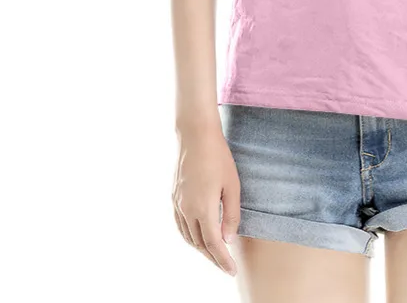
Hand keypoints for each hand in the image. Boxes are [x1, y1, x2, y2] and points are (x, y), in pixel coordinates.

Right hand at [172, 120, 240, 276]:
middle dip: (213, 258)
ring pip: (188, 237)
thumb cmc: (219, 158)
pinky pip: (181, 226)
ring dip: (201, 249)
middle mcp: (187, 210)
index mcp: (203, 208)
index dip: (222, 260)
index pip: (213, 244)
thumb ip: (231, 215)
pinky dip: (190, 237)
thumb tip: (228, 239)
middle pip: (200, 244)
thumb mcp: (232, 186)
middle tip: (226, 266)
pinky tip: (199, 236)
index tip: (231, 270)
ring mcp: (178, 204)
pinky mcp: (174, 198)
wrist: (196, 136)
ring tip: (215, 254)